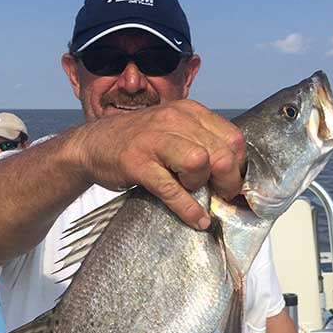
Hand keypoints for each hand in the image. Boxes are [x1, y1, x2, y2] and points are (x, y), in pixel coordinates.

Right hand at [75, 100, 245, 229]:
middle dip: (228, 181)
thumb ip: (200, 142)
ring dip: (203, 185)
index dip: (239, 166)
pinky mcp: (137, 163)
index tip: (232, 182)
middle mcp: (174, 121)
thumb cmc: (139, 142)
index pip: (232, 138)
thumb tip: (232, 172)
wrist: (92, 145)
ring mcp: (154, 141)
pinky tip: (196, 219)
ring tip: (197, 194)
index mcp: (189, 112)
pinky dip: (188, 209)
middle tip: (222, 195)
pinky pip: (171, 189)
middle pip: (220, 153)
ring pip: (199, 163)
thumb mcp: (173, 130)